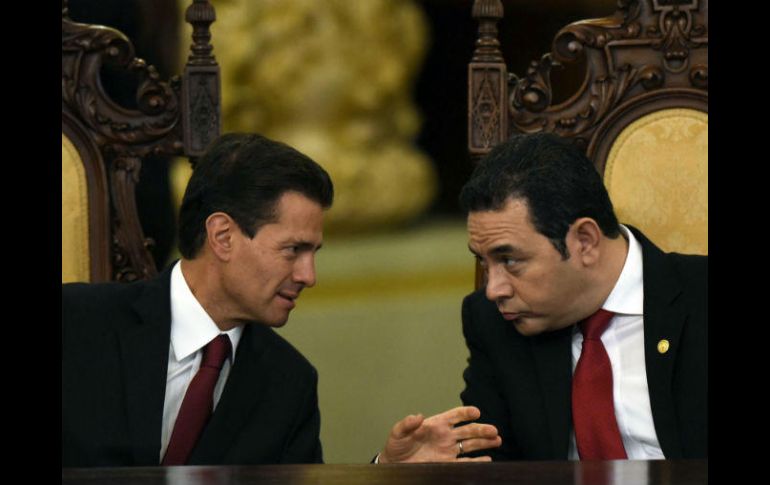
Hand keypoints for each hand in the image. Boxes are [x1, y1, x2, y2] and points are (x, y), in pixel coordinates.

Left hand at [378, 406, 500, 462]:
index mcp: (436, 424)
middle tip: (494, 431)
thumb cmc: (396, 446)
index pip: (454, 416)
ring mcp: (448, 450)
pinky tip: (487, 459)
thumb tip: (418, 416)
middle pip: (467, 430)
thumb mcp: (398, 433)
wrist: (394, 465)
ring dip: (484, 442)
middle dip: (481, 429)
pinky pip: (464, 463)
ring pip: (470, 444)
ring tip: (497, 440)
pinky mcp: (447, 464)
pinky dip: (476, 462)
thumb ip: (407, 424)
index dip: (465, 412)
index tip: (476, 412)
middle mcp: (445, 436)